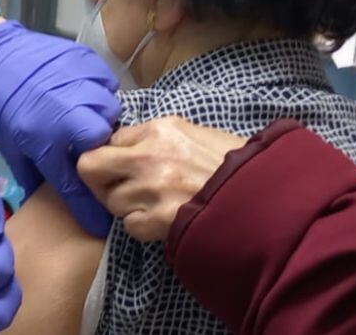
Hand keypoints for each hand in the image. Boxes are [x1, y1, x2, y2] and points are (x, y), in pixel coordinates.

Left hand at [0, 20, 120, 236]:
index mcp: (43, 139)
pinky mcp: (85, 60)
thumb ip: (35, 175)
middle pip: (103, 140)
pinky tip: (85, 94)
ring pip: (110, 109)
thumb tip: (53, 198)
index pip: (75, 183)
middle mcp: (66, 113)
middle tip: (86, 146)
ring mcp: (79, 82)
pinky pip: (107, 82)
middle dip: (98, 147)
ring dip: (100, 117)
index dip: (89, 208)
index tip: (100, 223)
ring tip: (85, 117)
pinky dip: (100, 91)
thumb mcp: (10, 147)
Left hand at [77, 116, 246, 241]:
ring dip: (127, 206)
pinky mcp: (158, 219)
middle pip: (90, 168)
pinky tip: (164, 219)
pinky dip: (142, 226)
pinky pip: (130, 226)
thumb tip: (123, 145)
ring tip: (156, 204)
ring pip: (112, 201)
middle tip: (117, 187)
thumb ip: (154, 138)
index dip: (110, 156)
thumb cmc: (231, 164)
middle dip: (99, 180)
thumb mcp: (192, 134)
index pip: (108, 140)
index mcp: (158, 130)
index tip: (117, 166)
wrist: (265, 196)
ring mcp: (152, 189)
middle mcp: (149, 156)